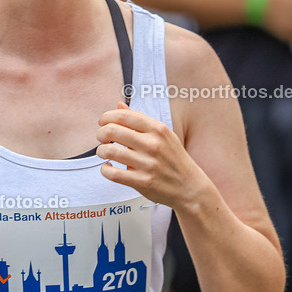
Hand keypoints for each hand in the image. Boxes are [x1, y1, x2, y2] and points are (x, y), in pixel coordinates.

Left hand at [96, 102, 211, 209]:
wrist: (189, 187)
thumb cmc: (174, 159)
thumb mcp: (164, 134)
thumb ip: (140, 120)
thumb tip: (119, 105)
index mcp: (158, 129)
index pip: (124, 115)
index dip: (107, 117)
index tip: (103, 122)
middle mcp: (153, 144)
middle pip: (113, 130)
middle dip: (101, 133)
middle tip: (101, 138)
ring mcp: (148, 164)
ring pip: (110, 151)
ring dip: (101, 151)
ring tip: (104, 152)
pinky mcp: (142, 182)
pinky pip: (113, 174)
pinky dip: (105, 170)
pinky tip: (108, 168)